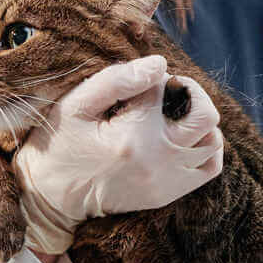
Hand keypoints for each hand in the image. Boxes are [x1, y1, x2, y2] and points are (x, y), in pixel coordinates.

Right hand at [12, 55, 223, 254]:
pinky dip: (207, 148)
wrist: (50, 198)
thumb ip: (117, 80)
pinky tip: (184, 137)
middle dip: (189, 92)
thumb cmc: (59, 144)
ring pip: (213, 141)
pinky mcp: (168, 193)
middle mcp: (158, 160)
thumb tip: (160, 64)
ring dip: (198, 119)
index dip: (150, 77)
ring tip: (172, 114)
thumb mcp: (76, 105)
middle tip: (165, 91)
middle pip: (205, 114)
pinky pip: (210, 168)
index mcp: (133, 135)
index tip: (131, 84)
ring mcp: (167, 180)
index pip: (165, 88)